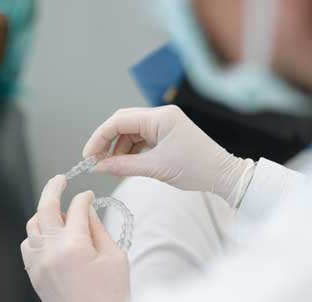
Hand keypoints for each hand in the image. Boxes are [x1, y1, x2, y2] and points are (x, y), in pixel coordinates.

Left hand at [21, 175, 129, 301]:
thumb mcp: (115, 257)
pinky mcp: (33, 275)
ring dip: (44, 215)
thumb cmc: (113, 296)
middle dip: (54, 188)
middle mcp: (51, 251)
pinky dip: (36, 236)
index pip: (76, 208)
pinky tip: (50, 237)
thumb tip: (86, 209)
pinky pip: (28, 246)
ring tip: (58, 214)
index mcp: (75, 245)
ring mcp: (38, 264)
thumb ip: (98, 228)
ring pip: (32, 226)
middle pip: (45, 208)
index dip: (84, 198)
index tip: (89, 195)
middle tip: (61, 179)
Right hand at [83, 105, 255, 205]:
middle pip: (122, 124)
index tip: (88, 156)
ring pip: (130, 133)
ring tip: (110, 168)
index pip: (119, 121)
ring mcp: (163, 125)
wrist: (223, 175)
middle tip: (94, 161)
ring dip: (118, 150)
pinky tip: (123, 166)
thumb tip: (98, 167)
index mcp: (160, 117)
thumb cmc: (196, 168)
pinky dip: (130, 153)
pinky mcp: (165, 135)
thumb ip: (123, 166)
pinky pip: (140, 140)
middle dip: (106, 142)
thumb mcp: (156, 168)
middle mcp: (160, 116)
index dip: (100, 137)